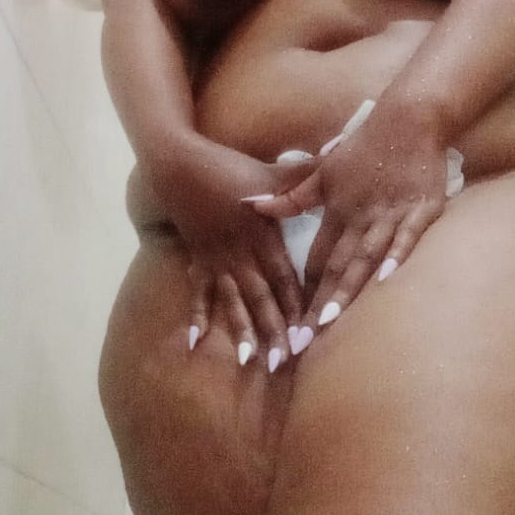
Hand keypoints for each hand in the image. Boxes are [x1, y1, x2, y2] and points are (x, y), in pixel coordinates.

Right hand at [150, 135, 317, 368]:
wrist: (176, 165)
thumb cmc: (228, 166)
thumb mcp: (271, 168)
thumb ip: (304, 172)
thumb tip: (338, 152)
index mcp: (262, 234)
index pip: (284, 276)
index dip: (296, 303)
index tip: (307, 329)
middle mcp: (240, 253)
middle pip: (261, 297)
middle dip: (273, 330)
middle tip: (283, 361)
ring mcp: (217, 259)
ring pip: (233, 301)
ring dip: (241, 330)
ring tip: (250, 360)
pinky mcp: (199, 260)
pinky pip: (199, 292)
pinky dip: (198, 315)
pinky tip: (197, 341)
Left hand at [248, 101, 448, 336]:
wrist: (410, 118)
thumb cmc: (366, 146)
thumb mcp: (324, 171)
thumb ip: (292, 196)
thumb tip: (250, 205)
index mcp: (337, 212)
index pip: (316, 260)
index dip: (303, 293)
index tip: (291, 326)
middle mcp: (360, 218)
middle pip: (337, 268)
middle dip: (319, 305)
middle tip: (302, 340)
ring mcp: (391, 215)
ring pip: (364, 258)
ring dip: (347, 289)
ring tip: (331, 319)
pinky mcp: (421, 210)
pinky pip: (407, 236)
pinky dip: (396, 255)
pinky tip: (385, 279)